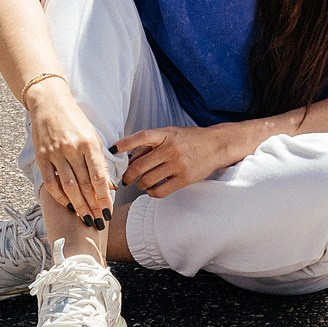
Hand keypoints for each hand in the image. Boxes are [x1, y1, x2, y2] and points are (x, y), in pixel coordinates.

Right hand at [26, 85, 114, 223]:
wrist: (48, 102)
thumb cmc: (75, 119)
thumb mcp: (92, 135)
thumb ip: (98, 159)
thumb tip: (108, 185)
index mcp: (89, 142)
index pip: (99, 176)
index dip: (104, 197)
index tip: (109, 211)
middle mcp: (72, 149)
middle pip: (85, 185)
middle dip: (93, 206)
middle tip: (99, 220)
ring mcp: (55, 153)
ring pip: (69, 187)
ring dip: (79, 206)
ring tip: (86, 218)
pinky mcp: (41, 157)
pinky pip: (51, 183)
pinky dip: (60, 197)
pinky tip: (68, 205)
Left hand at [116, 125, 236, 198]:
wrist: (216, 145)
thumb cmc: (189, 139)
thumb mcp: (170, 134)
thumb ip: (151, 143)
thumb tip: (128, 158)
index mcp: (165, 135)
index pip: (140, 137)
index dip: (124, 144)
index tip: (112, 150)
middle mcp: (170, 149)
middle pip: (139, 166)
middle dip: (128, 176)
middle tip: (125, 179)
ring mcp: (177, 165)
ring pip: (147, 181)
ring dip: (140, 185)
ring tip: (141, 183)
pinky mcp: (184, 179)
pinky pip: (160, 191)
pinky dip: (151, 192)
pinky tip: (152, 189)